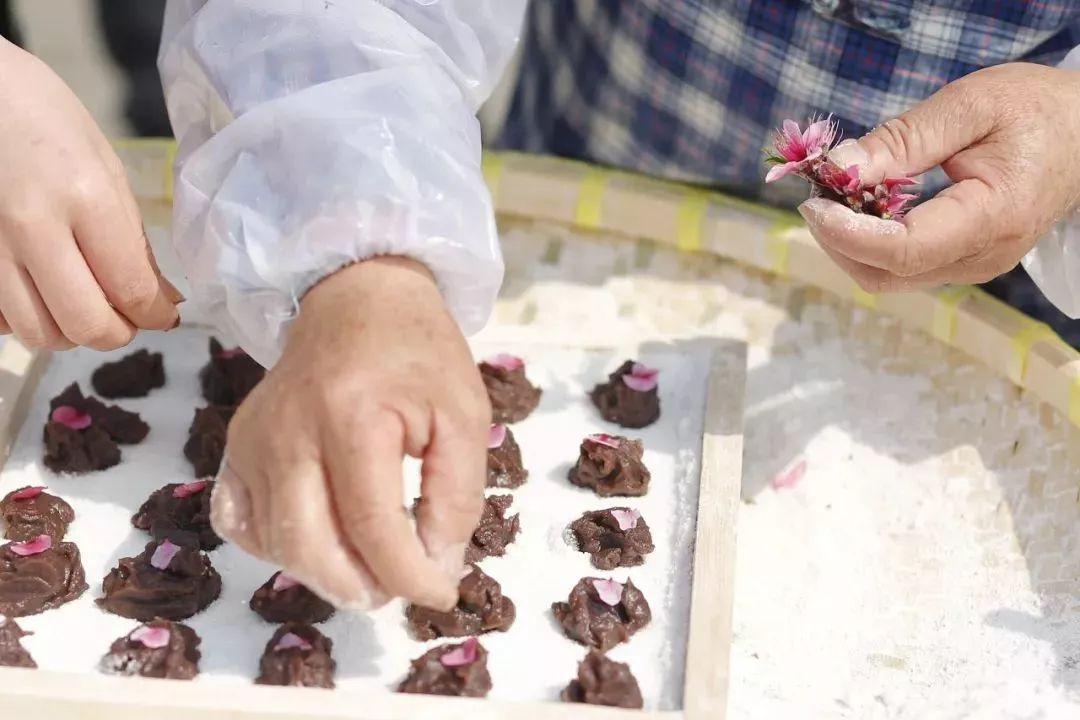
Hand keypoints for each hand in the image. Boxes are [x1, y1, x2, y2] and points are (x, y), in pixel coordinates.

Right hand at [0, 39, 180, 349]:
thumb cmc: (42, 115)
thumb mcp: (105, 165)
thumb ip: (133, 239)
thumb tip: (163, 300)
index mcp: (84, 197)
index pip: (130, 289)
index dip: (156, 315)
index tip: (164, 315)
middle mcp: (31, 228)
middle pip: (84, 325)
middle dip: (116, 332)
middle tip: (126, 318)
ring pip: (38, 333)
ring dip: (71, 332)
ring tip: (84, 304)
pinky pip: (1, 319)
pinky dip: (28, 319)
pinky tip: (41, 292)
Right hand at [211, 257, 489, 610]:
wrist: (357, 299)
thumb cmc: (419, 355)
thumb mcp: (464, 416)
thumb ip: (456, 496)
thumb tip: (436, 569)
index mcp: (353, 415)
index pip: (371, 526)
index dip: (408, 575)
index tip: (440, 594)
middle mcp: (288, 430)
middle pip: (309, 545)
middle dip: (360, 588)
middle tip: (398, 589)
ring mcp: (252, 439)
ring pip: (274, 542)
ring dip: (323, 574)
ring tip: (369, 568)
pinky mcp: (235, 444)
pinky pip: (238, 521)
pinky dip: (276, 548)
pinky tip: (317, 540)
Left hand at [798, 62, 1079, 291]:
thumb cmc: (1034, 111)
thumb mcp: (970, 106)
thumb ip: (903, 140)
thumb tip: (839, 168)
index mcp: (992, 218)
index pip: (902, 251)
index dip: (846, 233)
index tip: (814, 201)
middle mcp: (981, 258)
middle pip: (884, 274)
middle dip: (838, 238)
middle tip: (817, 192)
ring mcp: (972, 268)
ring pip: (887, 276)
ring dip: (849, 241)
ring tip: (837, 194)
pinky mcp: (961, 264)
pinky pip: (901, 266)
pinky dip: (870, 241)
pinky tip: (864, 204)